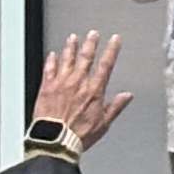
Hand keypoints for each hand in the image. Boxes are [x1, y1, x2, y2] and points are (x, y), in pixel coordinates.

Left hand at [28, 32, 133, 153]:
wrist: (55, 140)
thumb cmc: (78, 135)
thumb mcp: (103, 123)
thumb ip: (115, 107)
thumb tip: (127, 96)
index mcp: (93, 91)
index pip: (106, 65)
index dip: (111, 50)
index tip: (114, 40)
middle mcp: (78, 83)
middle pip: (86, 57)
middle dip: (90, 43)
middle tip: (93, 34)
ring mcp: (61, 83)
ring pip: (67, 59)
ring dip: (71, 47)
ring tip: (73, 38)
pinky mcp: (47, 87)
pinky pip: (49, 69)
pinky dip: (51, 60)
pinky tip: (52, 54)